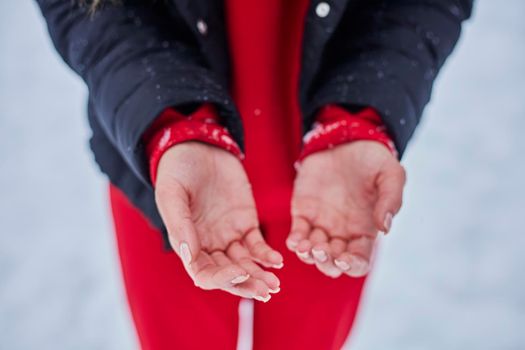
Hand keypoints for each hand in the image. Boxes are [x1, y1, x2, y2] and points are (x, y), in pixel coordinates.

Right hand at [155, 142, 282, 301]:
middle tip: (266, 290)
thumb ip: (180, 225)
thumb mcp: (172, 194)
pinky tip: (277, 261)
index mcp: (188, 243)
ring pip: (246, 263)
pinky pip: (257, 244)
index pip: (204, 273)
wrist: (198, 145)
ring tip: (275, 284)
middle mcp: (209, 244)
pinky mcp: (246, 222)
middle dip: (246, 285)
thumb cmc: (178, 169)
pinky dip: (267, 255)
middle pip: (228, 274)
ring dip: (259, 275)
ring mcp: (228, 234)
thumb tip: (189, 257)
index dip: (221, 279)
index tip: (239, 274)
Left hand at [287, 140, 405, 277]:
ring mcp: (321, 223)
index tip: (345, 259)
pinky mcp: (303, 211)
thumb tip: (385, 228)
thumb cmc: (373, 159)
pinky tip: (295, 241)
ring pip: (312, 253)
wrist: (346, 138)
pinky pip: (297, 233)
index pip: (360, 260)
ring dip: (309, 255)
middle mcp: (342, 232)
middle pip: (333, 263)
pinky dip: (295, 242)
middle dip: (327, 263)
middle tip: (323, 250)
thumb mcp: (390, 174)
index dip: (353, 266)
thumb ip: (391, 199)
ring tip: (308, 247)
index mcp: (365, 230)